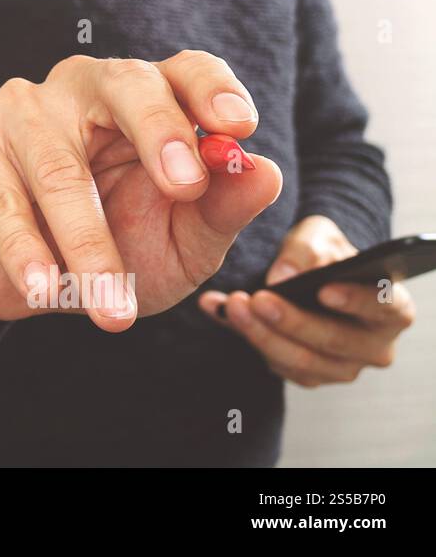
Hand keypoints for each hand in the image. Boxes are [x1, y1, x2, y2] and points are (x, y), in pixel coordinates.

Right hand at [0, 51, 282, 331]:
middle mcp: (84, 88)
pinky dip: (26, 252)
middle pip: (123, 84)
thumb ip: (220, 210)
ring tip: (109, 304)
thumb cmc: (113, 243)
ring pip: (59, 166)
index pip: (183, 70)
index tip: (238, 128)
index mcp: (145, 98)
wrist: (25, 277)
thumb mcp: (179, 240)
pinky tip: (44, 288)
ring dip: (87, 242)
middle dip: (159, 131)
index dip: (211, 90)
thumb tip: (263, 173)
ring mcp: (22, 110)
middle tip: (186, 188)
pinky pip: (3, 201)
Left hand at [198, 216, 416, 385]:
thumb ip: (306, 250)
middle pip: (334, 340)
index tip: (322, 290)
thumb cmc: (322, 254)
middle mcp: (375, 345)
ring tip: (230, 305)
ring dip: (261, 334)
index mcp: (393, 307)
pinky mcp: (309, 376)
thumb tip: (283, 276)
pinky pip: (276, 364)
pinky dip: (245, 336)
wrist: (307, 277)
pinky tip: (218, 310)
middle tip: (255, 299)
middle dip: (291, 320)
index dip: (356, 300)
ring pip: (302, 361)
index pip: (386, 307)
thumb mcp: (318, 236)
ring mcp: (343, 367)